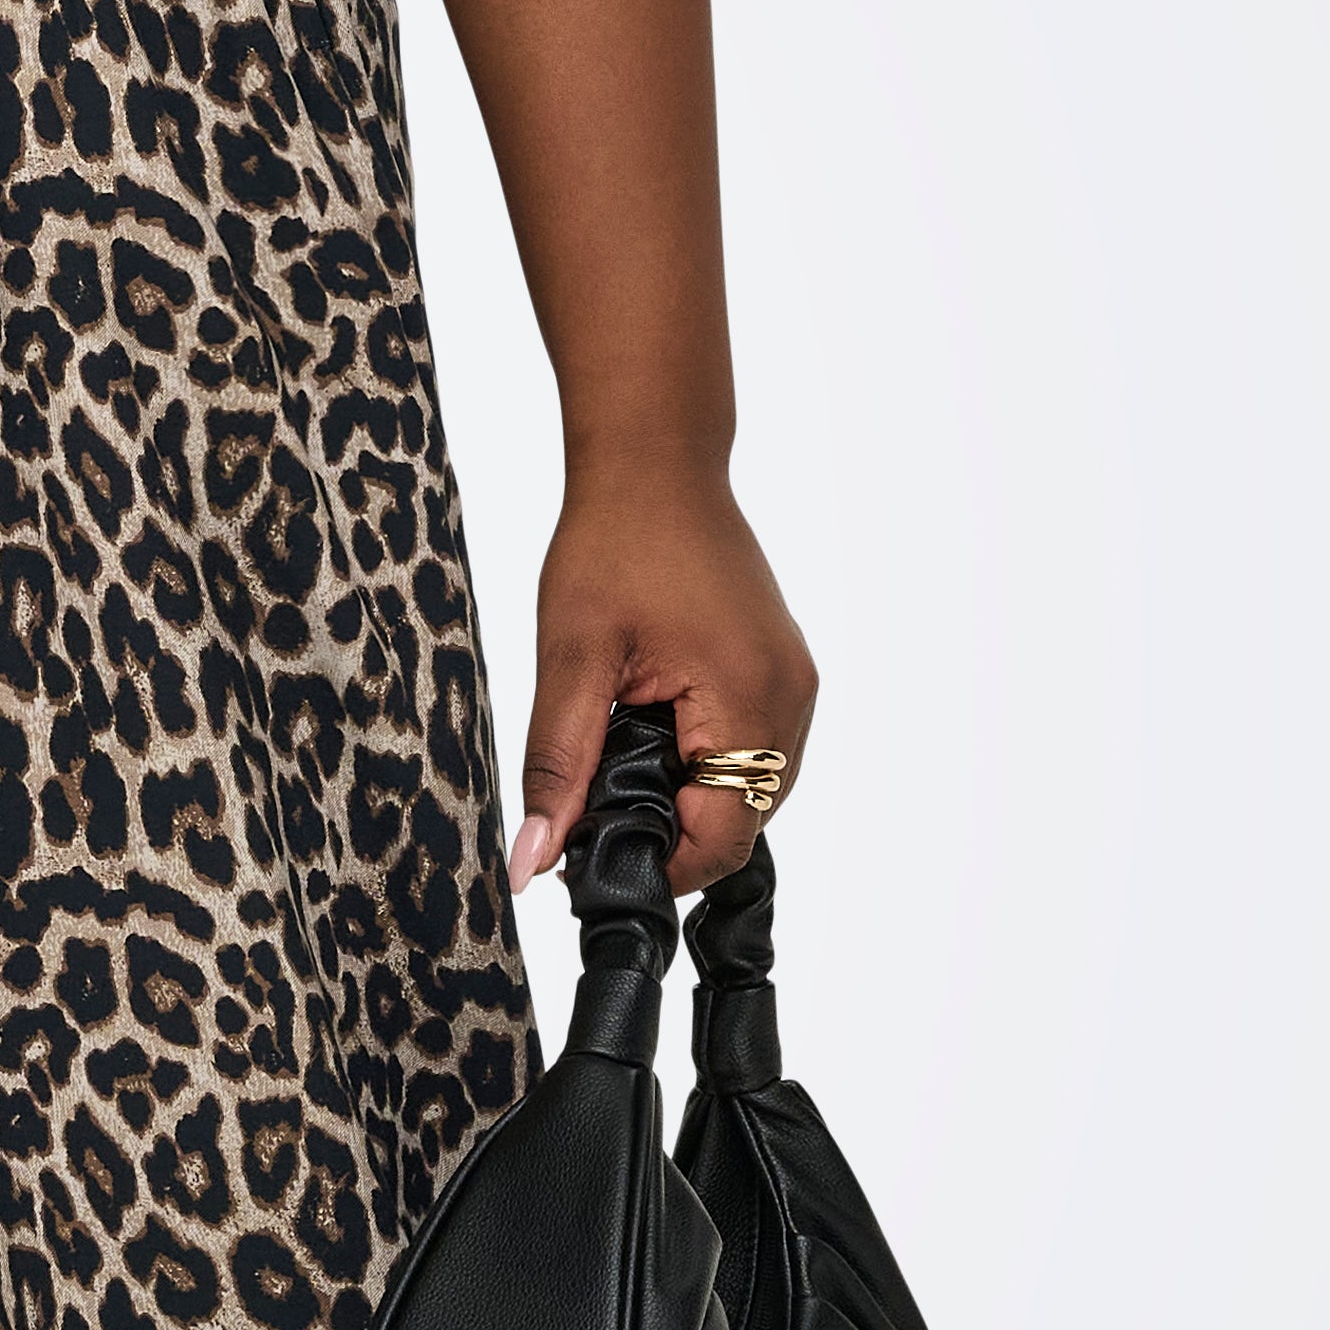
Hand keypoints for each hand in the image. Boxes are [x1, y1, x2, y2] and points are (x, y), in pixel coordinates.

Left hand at [508, 450, 818, 900]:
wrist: (656, 464)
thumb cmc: (613, 546)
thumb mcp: (572, 661)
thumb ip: (557, 769)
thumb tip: (535, 863)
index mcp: (751, 701)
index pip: (721, 840)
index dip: (655, 864)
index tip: (585, 860)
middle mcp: (790, 701)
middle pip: (739, 824)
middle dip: (667, 834)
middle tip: (588, 811)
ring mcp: (794, 686)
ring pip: (747, 792)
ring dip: (686, 797)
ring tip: (616, 764)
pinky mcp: (783, 672)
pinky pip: (752, 751)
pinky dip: (704, 763)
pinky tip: (652, 734)